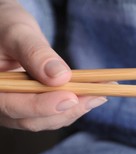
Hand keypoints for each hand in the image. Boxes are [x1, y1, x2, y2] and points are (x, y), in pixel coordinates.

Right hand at [0, 0, 105, 130]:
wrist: (4, 32)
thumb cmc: (5, 26)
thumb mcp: (17, 32)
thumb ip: (35, 53)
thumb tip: (59, 76)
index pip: (11, 106)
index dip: (42, 106)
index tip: (71, 97)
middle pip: (31, 120)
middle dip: (67, 110)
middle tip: (98, 95)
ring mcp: (13, 109)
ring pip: (45, 120)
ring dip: (75, 109)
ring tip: (102, 94)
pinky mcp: (29, 108)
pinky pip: (51, 114)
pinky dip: (73, 106)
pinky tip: (93, 95)